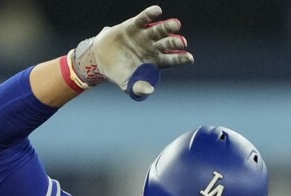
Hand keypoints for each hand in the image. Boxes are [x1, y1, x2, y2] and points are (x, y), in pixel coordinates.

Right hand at [72, 5, 193, 99]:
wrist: (100, 60)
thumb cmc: (119, 73)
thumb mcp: (128, 84)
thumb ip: (139, 88)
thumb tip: (150, 90)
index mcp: (155, 61)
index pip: (171, 59)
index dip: (180, 58)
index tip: (189, 58)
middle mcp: (152, 47)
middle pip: (167, 43)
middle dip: (175, 42)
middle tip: (183, 42)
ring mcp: (143, 36)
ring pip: (158, 30)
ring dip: (167, 27)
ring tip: (176, 24)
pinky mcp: (132, 26)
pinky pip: (142, 19)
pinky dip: (149, 14)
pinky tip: (157, 11)